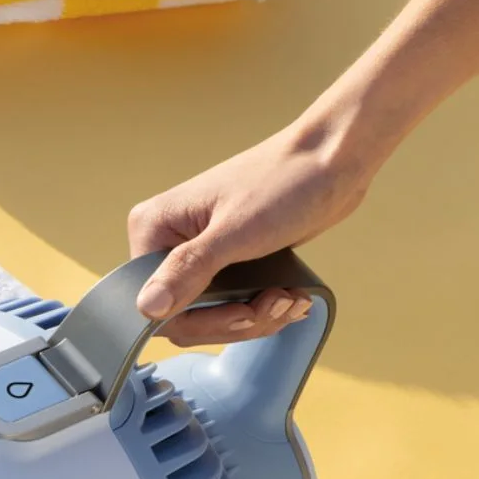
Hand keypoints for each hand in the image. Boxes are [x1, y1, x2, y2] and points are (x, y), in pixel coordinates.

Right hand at [127, 117, 370, 344]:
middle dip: (235, 319)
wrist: (332, 158)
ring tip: (290, 298)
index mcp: (155, 228)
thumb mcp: (235, 232)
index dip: (200, 320)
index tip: (245, 313)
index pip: (154, 305)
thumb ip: (188, 270)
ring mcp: (198, 251)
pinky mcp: (227, 259)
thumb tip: (146, 307)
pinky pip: (232, 304)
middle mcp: (169, 241)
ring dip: (256, 316)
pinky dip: (263, 308)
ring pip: (212, 315)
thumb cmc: (284, 180)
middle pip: (184, 315)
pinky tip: (291, 296)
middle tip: (275, 303)